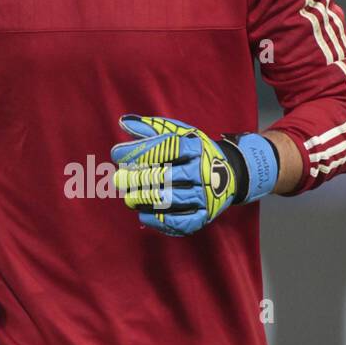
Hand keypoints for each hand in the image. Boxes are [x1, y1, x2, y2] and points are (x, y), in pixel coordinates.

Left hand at [110, 114, 278, 236]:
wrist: (230, 174)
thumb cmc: (193, 152)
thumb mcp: (178, 135)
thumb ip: (151, 129)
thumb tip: (123, 123)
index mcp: (195, 147)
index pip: (165, 148)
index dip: (138, 151)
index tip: (116, 154)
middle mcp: (203, 171)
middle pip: (165, 176)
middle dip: (137, 179)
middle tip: (118, 180)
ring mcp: (205, 195)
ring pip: (170, 200)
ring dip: (144, 200)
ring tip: (128, 199)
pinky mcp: (205, 215)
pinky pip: (181, 221)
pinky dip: (159, 220)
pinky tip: (142, 214)